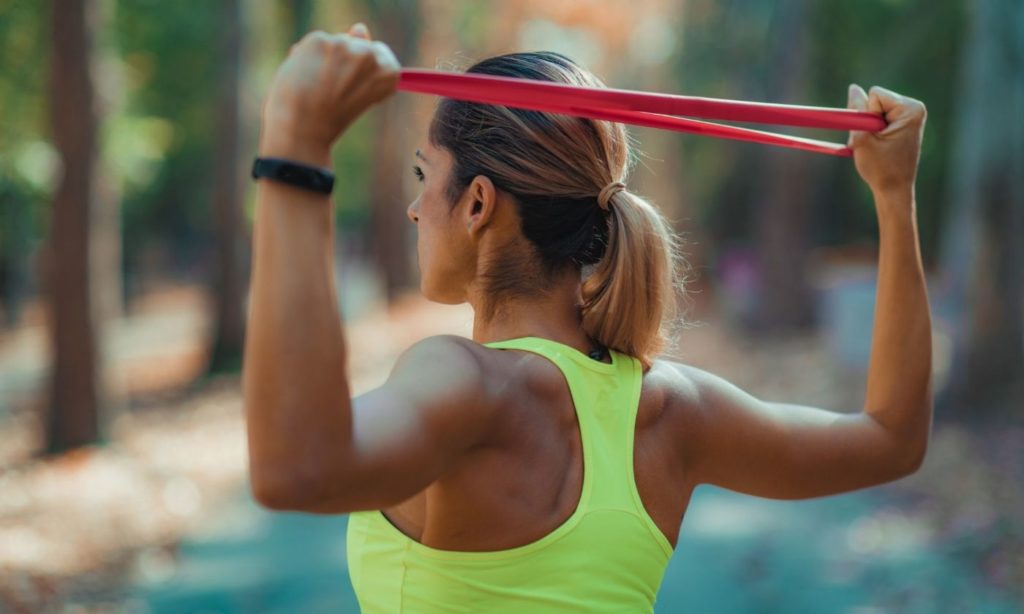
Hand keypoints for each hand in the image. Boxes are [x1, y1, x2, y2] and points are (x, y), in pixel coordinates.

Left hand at [260, 23, 399, 165]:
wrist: (304, 130)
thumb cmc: (331, 118)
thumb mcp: (357, 90)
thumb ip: (363, 59)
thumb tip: (360, 28)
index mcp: (389, 71)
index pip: (379, 53)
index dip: (362, 72)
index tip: (353, 92)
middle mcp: (370, 55)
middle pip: (354, 44)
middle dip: (342, 63)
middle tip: (332, 94)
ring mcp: (344, 45)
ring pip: (332, 43)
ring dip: (322, 60)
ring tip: (316, 88)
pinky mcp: (319, 41)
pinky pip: (312, 44)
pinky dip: (304, 58)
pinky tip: (304, 78)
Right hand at [846, 84, 926, 196]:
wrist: (894, 191)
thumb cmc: (881, 169)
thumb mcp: (862, 139)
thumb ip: (856, 111)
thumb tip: (853, 88)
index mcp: (910, 109)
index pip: (875, 95)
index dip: (866, 116)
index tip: (874, 136)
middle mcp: (914, 109)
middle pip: (874, 101)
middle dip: (867, 122)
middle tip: (875, 144)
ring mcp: (909, 117)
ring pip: (873, 111)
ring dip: (868, 129)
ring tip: (877, 148)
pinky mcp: (903, 125)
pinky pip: (877, 119)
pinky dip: (872, 133)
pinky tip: (879, 148)